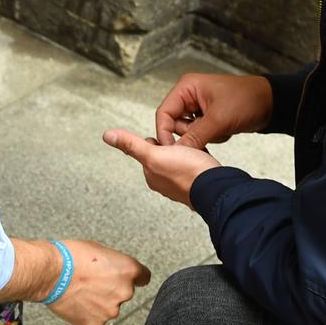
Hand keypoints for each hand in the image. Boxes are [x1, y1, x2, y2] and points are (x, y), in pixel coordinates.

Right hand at [47, 238, 150, 324]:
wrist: (51, 274)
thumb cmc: (71, 257)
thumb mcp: (100, 250)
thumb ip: (114, 264)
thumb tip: (115, 270)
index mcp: (128, 271)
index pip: (144, 277)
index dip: (134, 277)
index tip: (130, 278)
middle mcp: (124, 292)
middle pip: (124, 292)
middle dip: (111, 288)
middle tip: (93, 281)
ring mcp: (111, 310)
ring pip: (110, 306)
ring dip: (100, 301)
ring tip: (81, 291)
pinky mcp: (97, 322)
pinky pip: (97, 317)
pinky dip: (89, 311)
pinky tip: (78, 301)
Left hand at [102, 128, 221, 207]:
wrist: (217, 188)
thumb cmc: (188, 173)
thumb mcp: (154, 154)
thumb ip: (131, 145)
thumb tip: (108, 135)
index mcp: (152, 175)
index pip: (149, 147)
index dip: (160, 139)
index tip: (169, 141)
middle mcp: (164, 182)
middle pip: (165, 152)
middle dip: (174, 145)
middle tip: (184, 146)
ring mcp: (181, 183)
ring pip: (181, 158)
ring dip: (187, 151)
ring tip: (195, 152)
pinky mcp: (196, 182)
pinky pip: (194, 164)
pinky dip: (197, 159)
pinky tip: (202, 159)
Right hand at [153, 73, 271, 149]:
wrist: (272, 104)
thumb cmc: (247, 100)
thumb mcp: (218, 120)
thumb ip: (194, 137)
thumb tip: (176, 153)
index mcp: (186, 88)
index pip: (164, 113)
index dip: (165, 133)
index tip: (171, 152)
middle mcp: (189, 96)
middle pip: (175, 124)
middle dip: (191, 135)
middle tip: (207, 136)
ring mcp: (199, 107)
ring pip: (188, 131)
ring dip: (204, 136)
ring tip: (221, 129)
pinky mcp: (208, 117)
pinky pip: (200, 134)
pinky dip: (212, 136)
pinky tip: (226, 130)